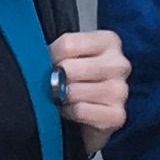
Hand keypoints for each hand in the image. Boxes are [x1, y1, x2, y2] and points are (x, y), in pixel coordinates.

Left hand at [50, 29, 129, 154]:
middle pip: (69, 68)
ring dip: (62, 98)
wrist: (89, 118)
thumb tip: (39, 59)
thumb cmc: (78, 82)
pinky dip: (69, 113)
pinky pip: (80, 110)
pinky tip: (71, 112)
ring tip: (65, 99)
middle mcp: (119, 64)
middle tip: (56, 85)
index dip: (51, 57)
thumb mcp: (69, 56)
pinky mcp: (117, 115)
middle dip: (56, 80)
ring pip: (73, 91)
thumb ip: (57, 52)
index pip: (68, 44)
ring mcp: (120, 90)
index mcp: (109, 42)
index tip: (51, 65)